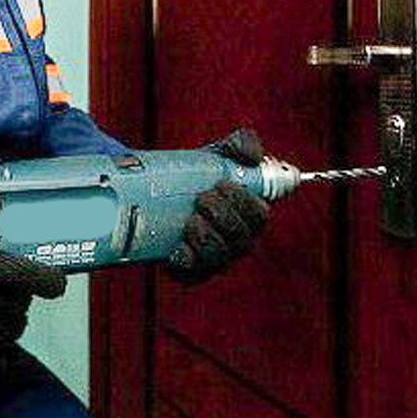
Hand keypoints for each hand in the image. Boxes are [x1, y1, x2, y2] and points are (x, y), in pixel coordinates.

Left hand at [168, 129, 270, 281]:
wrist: (157, 194)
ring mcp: (214, 257)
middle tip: (202, 197)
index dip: (245, 202)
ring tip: (192, 219)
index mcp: (249, 215)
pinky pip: (193, 273)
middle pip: (241, 237)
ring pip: (219, 255)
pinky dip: (187, 260)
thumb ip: (241, 144)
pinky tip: (179, 248)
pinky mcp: (189, 270)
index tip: (222, 183)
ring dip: (208, 237)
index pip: (259, 215)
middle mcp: (237, 240)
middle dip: (224, 216)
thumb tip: (252, 155)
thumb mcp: (219, 154)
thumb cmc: (199, 175)